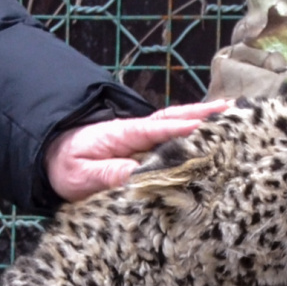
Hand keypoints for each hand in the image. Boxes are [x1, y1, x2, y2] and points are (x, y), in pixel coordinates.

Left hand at [45, 100, 229, 200]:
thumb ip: (109, 174)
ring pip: (178, 124)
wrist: (51, 157)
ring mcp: (143, 137)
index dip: (181, 127)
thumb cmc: (66, 166)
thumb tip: (139, 176)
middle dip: (204, 115)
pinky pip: (173, 136)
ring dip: (204, 118)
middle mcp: (138, 131)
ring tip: (234, 113)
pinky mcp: (145, 146)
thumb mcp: (82, 175)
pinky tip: (213, 131)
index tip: (205, 125)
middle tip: (235, 109)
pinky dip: (194, 129)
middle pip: (176, 118)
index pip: (157, 128)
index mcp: (123, 134)